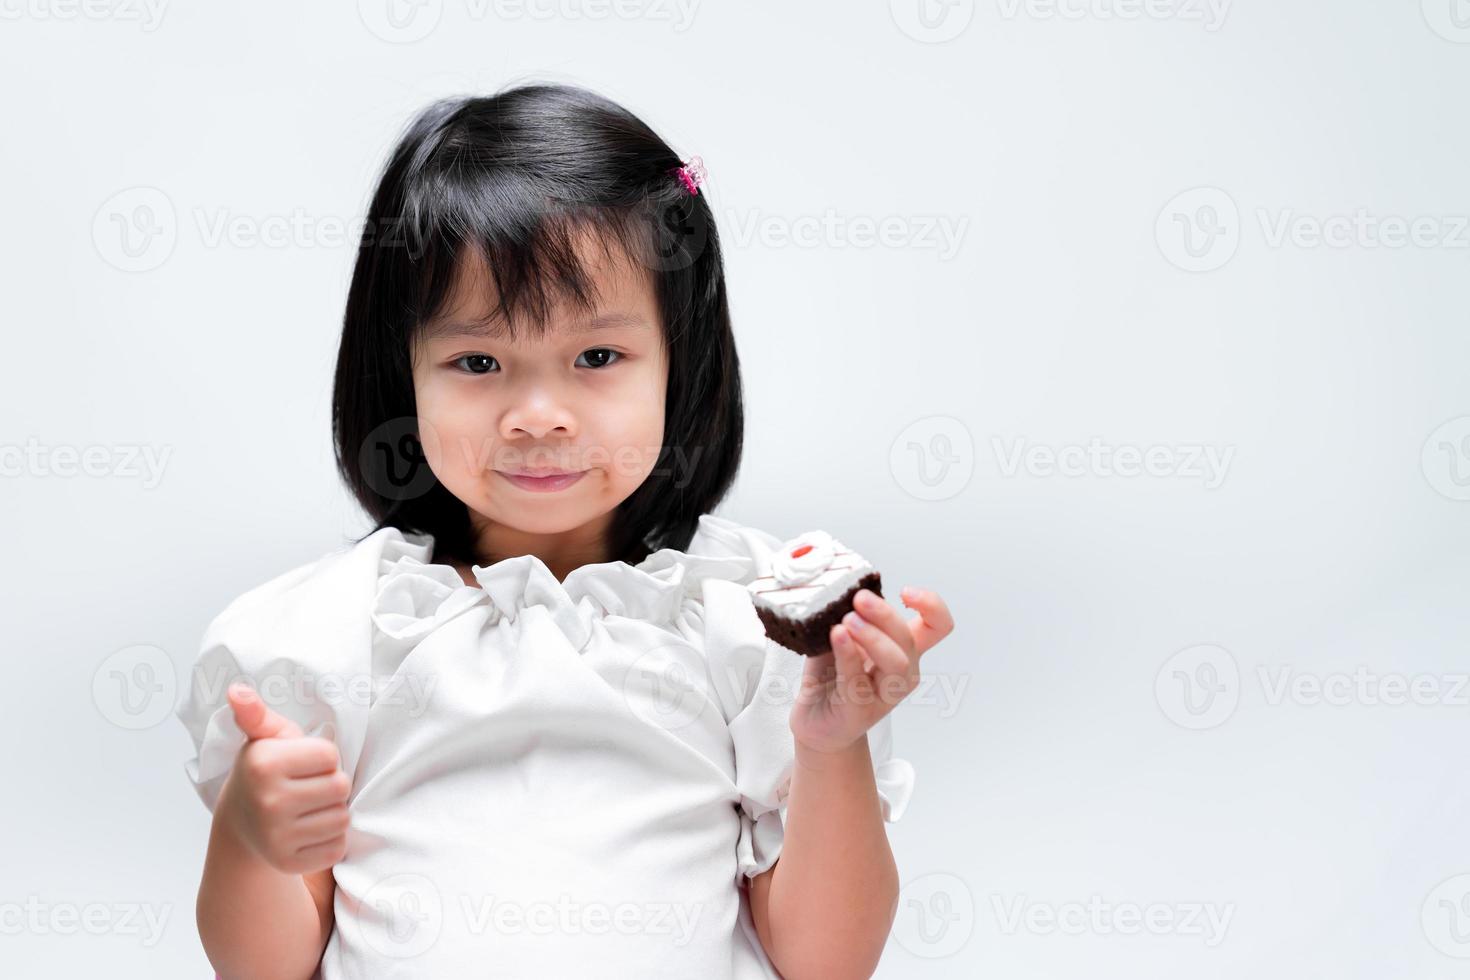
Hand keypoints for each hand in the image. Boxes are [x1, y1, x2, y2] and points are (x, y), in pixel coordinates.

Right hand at [216, 683, 351, 874]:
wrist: (239, 825)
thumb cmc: (263, 773)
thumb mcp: (263, 739)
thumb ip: (257, 713)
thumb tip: (238, 690)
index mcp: (265, 764)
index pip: (331, 754)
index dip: (322, 757)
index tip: (301, 763)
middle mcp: (269, 802)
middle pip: (341, 787)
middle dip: (330, 784)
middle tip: (306, 787)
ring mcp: (277, 837)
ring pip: (342, 818)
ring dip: (332, 812)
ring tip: (307, 808)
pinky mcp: (289, 863)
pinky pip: (338, 847)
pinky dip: (330, 840)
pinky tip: (307, 831)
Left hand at [789, 586, 953, 754]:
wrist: (814, 719)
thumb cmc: (832, 674)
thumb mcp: (844, 635)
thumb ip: (850, 612)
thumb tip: (843, 585)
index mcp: (904, 647)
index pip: (938, 625)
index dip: (932, 605)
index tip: (905, 591)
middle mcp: (902, 671)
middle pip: (909, 639)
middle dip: (885, 615)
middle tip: (859, 599)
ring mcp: (885, 694)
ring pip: (895, 662)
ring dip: (873, 636)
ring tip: (847, 621)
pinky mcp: (860, 710)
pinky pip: (858, 680)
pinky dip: (848, 655)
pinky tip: (837, 636)